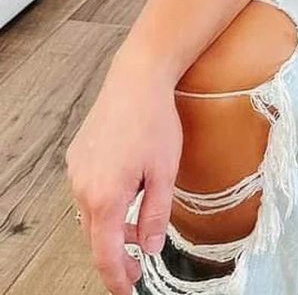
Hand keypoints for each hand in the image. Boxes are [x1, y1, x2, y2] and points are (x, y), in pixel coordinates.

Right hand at [66, 57, 182, 293]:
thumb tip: (151, 249)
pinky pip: (89, 191)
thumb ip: (157, 214)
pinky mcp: (76, 158)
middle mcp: (83, 189)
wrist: (137, 79)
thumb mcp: (166, 172)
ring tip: (141, 225)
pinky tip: (129, 190)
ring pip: (92, 215)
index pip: (106, 254)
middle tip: (136, 270)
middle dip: (117, 256)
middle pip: (96, 237)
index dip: (116, 279)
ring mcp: (76, 173)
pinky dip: (107, 202)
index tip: (128, 293)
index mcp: (106, 198)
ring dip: (114, 226)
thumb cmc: (156, 123)